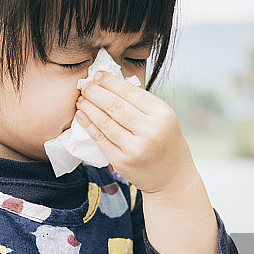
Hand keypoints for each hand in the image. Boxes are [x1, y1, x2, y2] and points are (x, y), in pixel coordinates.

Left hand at [75, 71, 195, 195]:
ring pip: (105, 122)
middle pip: (115, 105)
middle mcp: (150, 131)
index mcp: (162, 115)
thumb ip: (141, 104)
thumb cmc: (166, 144)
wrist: (173, 178)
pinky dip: (89, 125)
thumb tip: (110, 84)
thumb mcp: (163, 119)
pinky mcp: (122, 162)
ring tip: (81, 100)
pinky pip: (100, 139)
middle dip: (95, 92)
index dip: (110, 82)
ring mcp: (135, 148)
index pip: (130, 92)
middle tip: (85, 86)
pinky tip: (82, 116)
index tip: (97, 75)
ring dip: (89, 108)